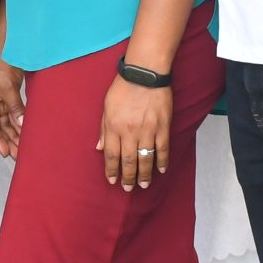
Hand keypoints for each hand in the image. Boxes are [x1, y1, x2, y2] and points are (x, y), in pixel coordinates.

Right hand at [0, 56, 26, 158]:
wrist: (8, 48)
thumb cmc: (0, 65)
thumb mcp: (7, 88)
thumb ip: (15, 107)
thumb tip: (22, 124)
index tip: (6, 153)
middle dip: (9, 140)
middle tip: (20, 155)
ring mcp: (0, 100)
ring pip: (7, 122)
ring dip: (16, 133)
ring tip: (25, 146)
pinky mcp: (9, 96)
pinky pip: (14, 113)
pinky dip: (20, 122)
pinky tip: (27, 131)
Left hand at [100, 73, 170, 189]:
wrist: (145, 74)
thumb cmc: (123, 88)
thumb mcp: (106, 107)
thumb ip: (104, 129)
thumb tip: (100, 148)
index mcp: (114, 127)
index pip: (112, 155)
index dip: (111, 170)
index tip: (112, 180)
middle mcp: (130, 131)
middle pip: (128, 161)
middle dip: (128, 177)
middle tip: (128, 188)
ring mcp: (148, 130)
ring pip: (146, 158)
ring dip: (145, 174)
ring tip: (144, 185)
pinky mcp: (162, 126)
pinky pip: (162, 148)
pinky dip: (162, 161)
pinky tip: (160, 170)